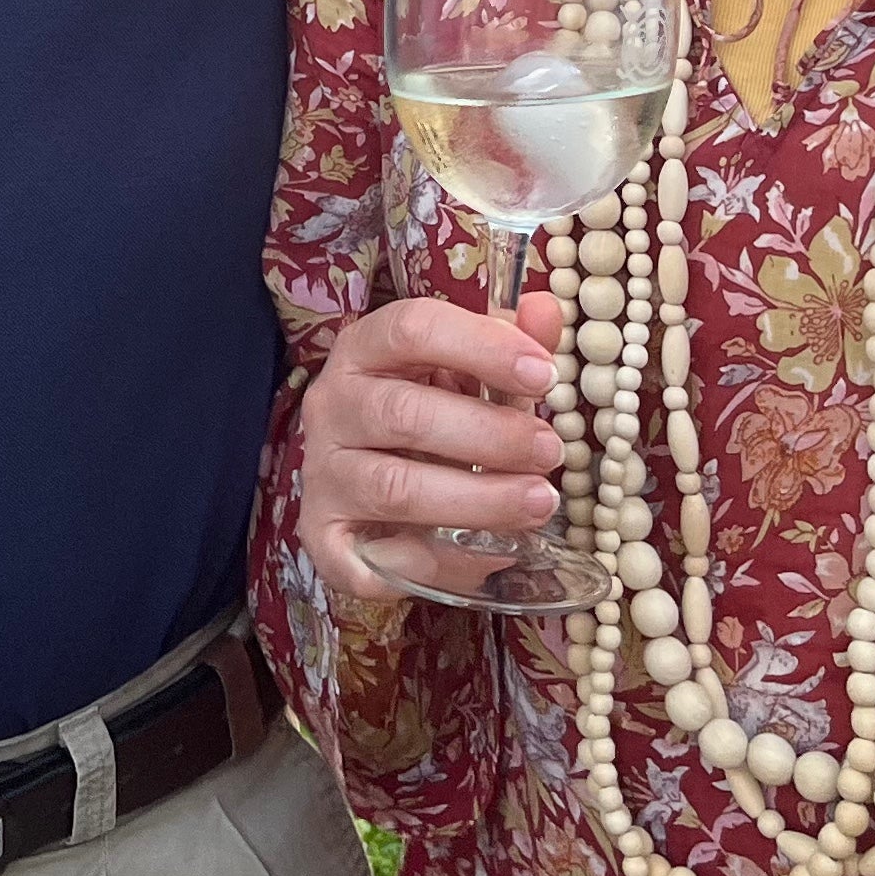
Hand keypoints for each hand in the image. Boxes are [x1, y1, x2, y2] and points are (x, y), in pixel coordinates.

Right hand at [292, 288, 564, 599]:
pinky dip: (436, 564)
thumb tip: (546, 311)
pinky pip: (375, 560)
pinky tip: (489, 557)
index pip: (411, 328)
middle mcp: (331, 406)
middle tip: (552, 451)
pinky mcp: (323, 539)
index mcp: (364, 350)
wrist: (364, 484)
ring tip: (539, 503)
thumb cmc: (424, 415)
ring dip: (476, 499)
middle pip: (403, 413)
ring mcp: (322, 475)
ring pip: (393, 488)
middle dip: (489, 435)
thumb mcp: (464, 374)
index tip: (545, 375)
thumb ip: (506, 343)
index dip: (481, 347)